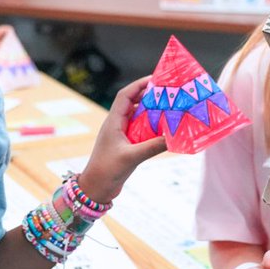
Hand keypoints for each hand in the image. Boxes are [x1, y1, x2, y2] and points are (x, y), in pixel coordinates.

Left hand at [76, 75, 166, 204]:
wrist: (96, 189)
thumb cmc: (106, 170)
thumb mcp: (131, 157)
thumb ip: (152, 146)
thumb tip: (174, 138)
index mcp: (113, 121)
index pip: (125, 95)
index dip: (139, 85)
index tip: (155, 79)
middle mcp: (117, 125)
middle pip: (134, 104)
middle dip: (150, 97)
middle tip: (168, 94)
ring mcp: (122, 135)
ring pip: (139, 118)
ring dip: (152, 113)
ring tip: (170, 109)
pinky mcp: (127, 146)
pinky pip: (141, 131)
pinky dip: (152, 129)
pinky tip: (165, 131)